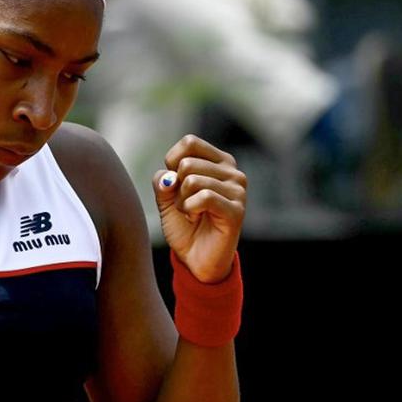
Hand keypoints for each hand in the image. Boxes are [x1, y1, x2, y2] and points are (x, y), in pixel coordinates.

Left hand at [154, 134, 245, 282]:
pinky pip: (203, 197)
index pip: (189, 142)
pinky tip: (196, 218)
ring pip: (193, 180)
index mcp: (219, 161)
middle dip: (176, 188)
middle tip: (185, 204)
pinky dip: (190, 209)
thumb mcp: (166, 197)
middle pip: (187, 163)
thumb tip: (169, 177)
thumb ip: (163, 180)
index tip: (176, 183)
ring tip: (191, 213)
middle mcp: (233, 172)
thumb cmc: (184, 224)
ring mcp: (238, 190)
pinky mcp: (237, 210)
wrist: (195, 258)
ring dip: (182, 201)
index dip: (172, 162)